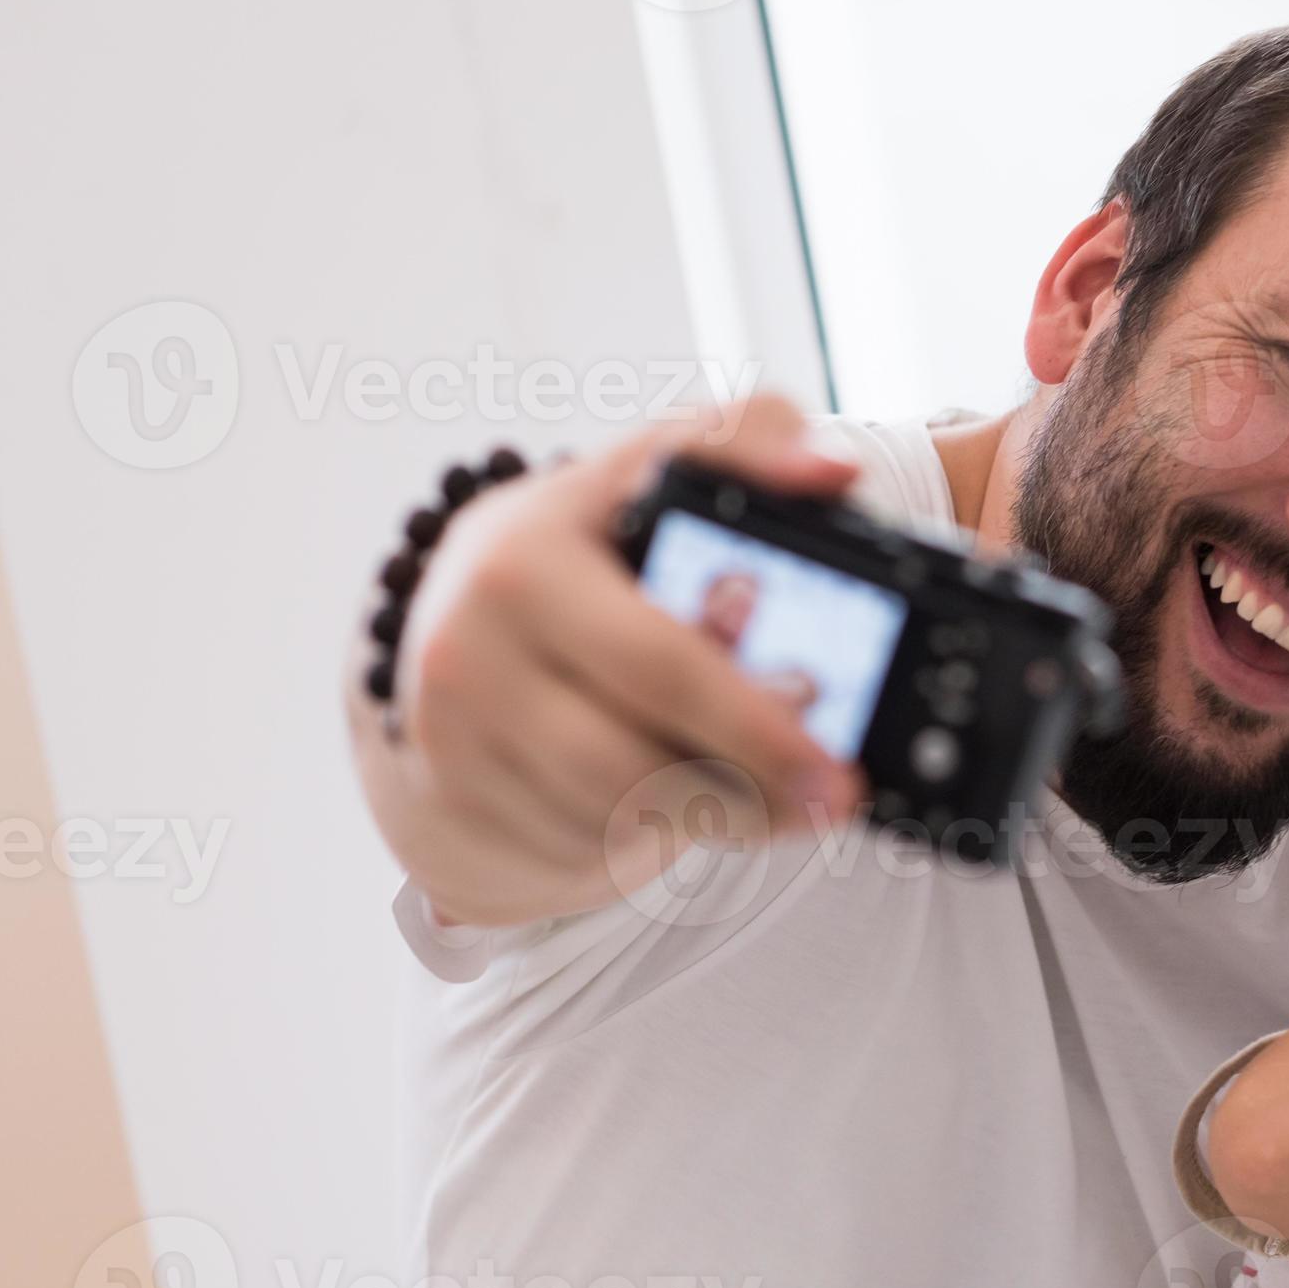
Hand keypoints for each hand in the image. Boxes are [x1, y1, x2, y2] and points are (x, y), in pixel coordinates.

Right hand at [347, 395, 866, 926]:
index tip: (836, 760)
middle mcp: (470, 644)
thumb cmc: (584, 548)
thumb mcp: (649, 471)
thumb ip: (747, 446)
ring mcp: (453, 730)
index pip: (660, 660)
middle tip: (833, 799)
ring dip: (711, 816)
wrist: (453, 626)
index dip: (755, 722)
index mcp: (528, 553)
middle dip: (752, 789)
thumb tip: (833, 470)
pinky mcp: (452, 796)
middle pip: (635, 762)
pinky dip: (645, 832)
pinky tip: (682, 798)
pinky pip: (577, 841)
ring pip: (611, 813)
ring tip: (778, 797)